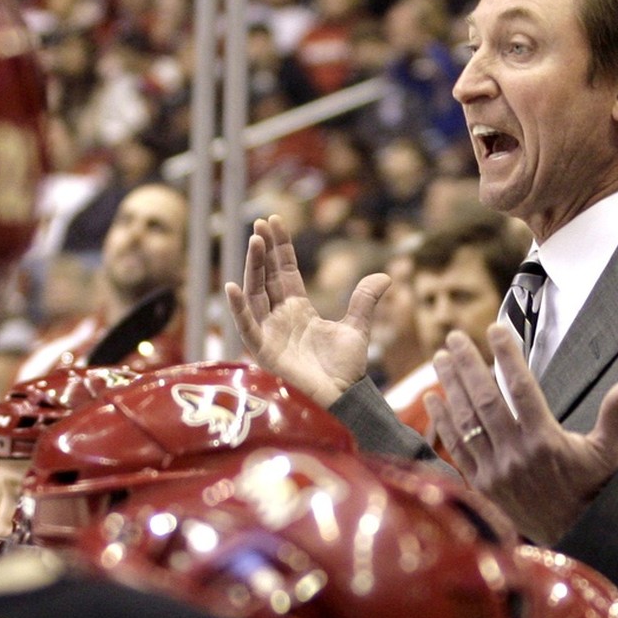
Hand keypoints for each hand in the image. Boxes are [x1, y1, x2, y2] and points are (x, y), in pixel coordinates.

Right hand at [223, 216, 389, 406]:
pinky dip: (238, 308)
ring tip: (254, 240)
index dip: (279, 248)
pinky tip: (232, 286)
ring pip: (255, 293)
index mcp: (299, 310)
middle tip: (259, 222)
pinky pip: (246, 325)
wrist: (344, 396)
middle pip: (267, 277)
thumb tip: (386, 274)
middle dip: (263, 250)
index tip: (273, 221)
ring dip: (252, 267)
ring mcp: (269, 332)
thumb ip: (364, 300)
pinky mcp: (263, 350)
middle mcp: (280, 317)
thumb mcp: (358, 327)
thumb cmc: (346, 368)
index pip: (284, 272)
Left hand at [426, 324, 617, 543]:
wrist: (576, 532)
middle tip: (454, 337)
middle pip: (485, 399)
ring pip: (467, 420)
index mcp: (546, 439)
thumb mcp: (610, 449)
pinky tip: (433, 398)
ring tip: (440, 358)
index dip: (508, 355)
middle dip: (468, 364)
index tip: (495, 329)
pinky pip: (456, 447)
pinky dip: (443, 421)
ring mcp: (494, 469)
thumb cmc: (593, 486)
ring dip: (451, 386)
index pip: (522, 388)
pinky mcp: (481, 484)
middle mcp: (516, 453)